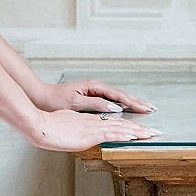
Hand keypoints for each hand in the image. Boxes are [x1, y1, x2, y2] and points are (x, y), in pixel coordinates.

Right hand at [30, 109, 160, 151]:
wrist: (38, 124)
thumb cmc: (47, 126)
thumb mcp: (64, 128)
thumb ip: (75, 130)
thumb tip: (81, 135)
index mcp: (88, 121)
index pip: (112, 123)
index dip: (128, 125)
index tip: (140, 129)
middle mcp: (93, 121)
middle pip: (121, 123)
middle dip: (139, 128)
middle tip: (155, 131)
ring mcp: (92, 126)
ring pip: (120, 127)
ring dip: (137, 130)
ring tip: (151, 133)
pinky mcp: (89, 133)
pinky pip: (111, 133)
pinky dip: (124, 134)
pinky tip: (134, 136)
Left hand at [35, 78, 156, 114]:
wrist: (43, 96)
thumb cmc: (56, 99)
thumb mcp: (76, 102)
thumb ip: (96, 104)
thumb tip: (115, 106)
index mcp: (94, 86)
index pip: (118, 95)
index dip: (133, 102)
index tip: (145, 108)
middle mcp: (96, 87)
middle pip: (121, 94)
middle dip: (137, 101)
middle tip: (152, 109)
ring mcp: (94, 91)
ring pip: (117, 97)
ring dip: (131, 102)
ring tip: (145, 108)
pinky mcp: (91, 97)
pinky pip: (111, 100)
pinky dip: (122, 104)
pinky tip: (127, 109)